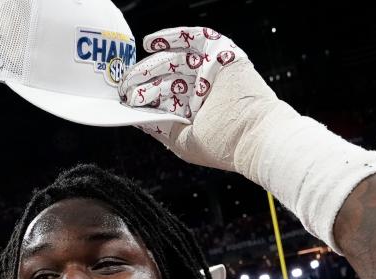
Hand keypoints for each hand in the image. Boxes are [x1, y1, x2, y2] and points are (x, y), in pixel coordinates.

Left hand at [119, 27, 288, 172]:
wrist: (251, 135)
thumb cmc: (223, 145)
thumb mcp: (181, 141)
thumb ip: (159, 128)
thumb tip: (135, 118)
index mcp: (195, 111)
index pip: (164, 98)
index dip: (144, 96)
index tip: (124, 99)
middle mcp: (202, 90)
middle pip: (166, 77)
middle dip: (144, 81)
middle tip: (124, 87)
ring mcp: (210, 70)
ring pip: (175, 60)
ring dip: (152, 65)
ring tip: (132, 74)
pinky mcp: (221, 54)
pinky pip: (194, 38)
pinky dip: (173, 36)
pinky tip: (151, 42)